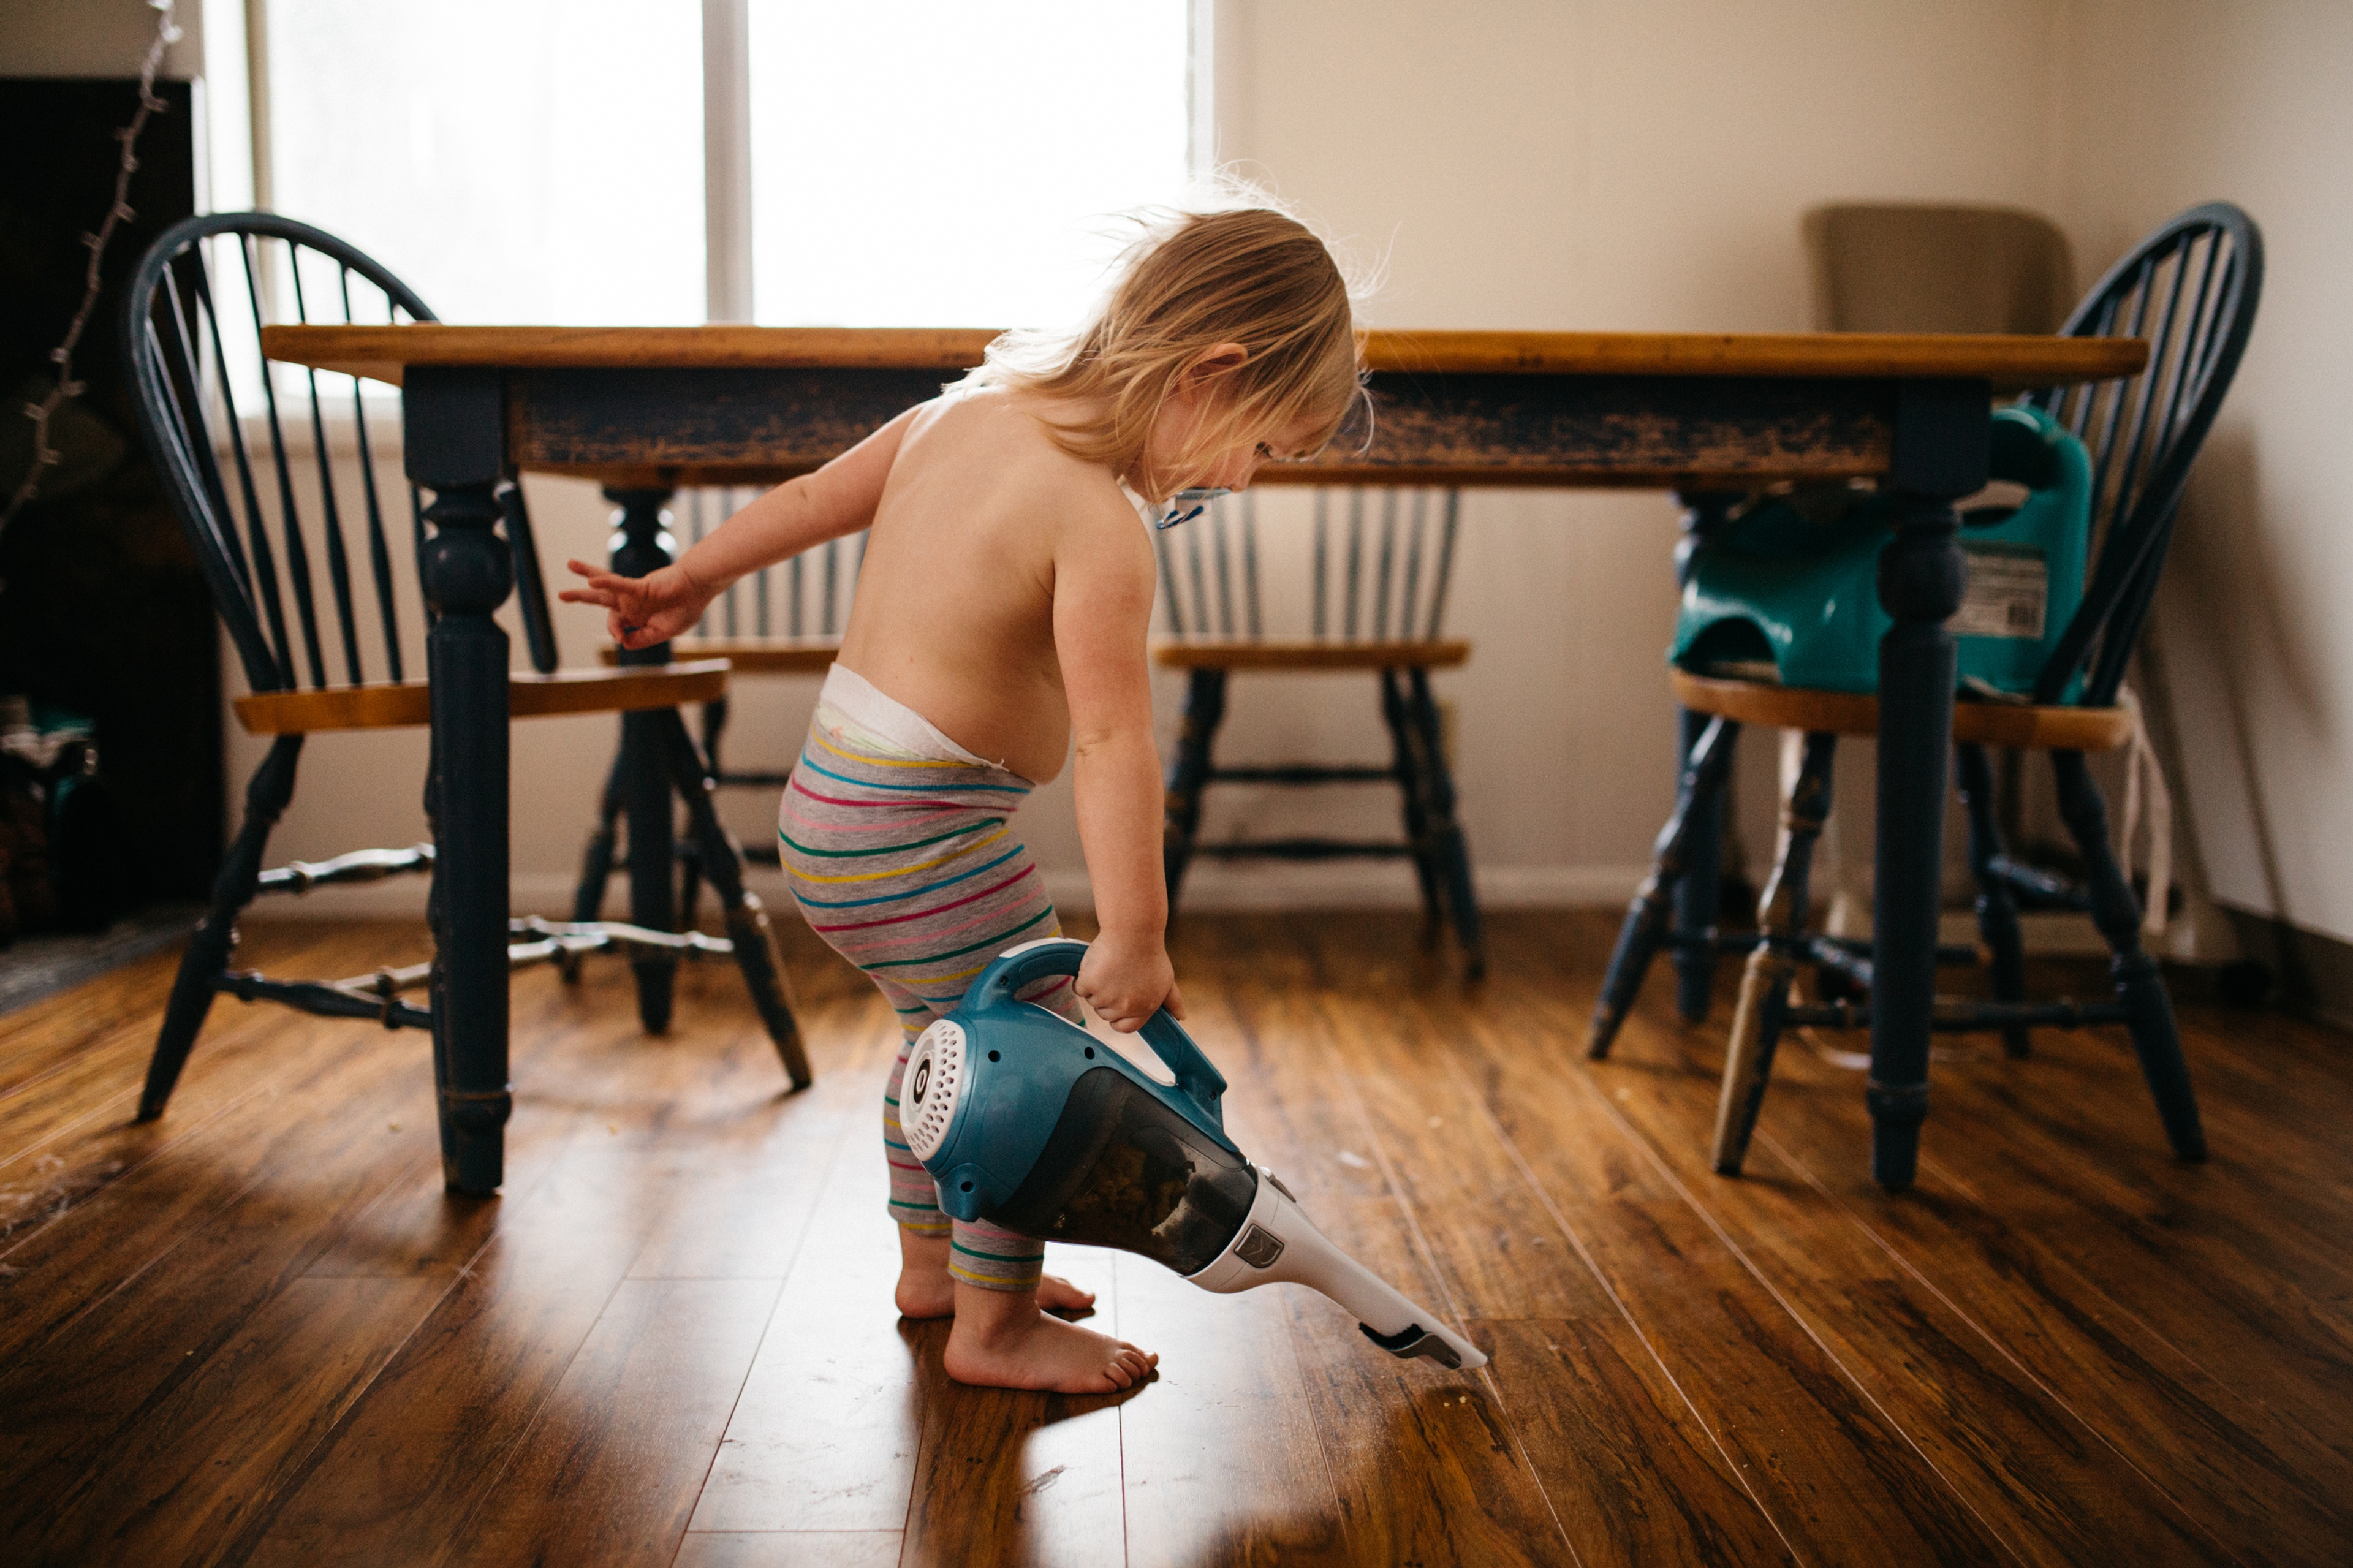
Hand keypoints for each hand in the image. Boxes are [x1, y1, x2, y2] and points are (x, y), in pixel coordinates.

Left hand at [558, 560, 716, 650]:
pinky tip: (592, 581)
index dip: (614, 631)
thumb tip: (622, 643)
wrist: (699, 590)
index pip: (615, 624)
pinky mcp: (640, 586)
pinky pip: (620, 584)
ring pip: (605, 585)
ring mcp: (633, 594)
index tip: (621, 637)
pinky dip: (606, 583)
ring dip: (587, 576)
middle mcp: (631, 603)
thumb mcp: (664, 631)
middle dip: (581, 597)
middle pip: (600, 600)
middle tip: (562, 595)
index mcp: (636, 616)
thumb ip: (644, 638)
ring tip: (569, 563)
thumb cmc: (685, 609)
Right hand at [1074, 931, 1185, 1034]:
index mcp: (1144, 1008)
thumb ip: (1173, 1001)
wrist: (1133, 932)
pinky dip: (1083, 978)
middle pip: (1105, 1014)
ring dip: (1095, 987)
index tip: (1117, 1004)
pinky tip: (1096, 965)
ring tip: (1108, 967)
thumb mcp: (1167, 980)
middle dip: (1107, 999)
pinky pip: (1079, 989)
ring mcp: (1106, 997)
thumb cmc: (1150, 953)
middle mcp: (1125, 1007)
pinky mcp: (1090, 984)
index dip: (1119, 1018)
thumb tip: (1181, 1016)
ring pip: (1092, 1001)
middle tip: (1115, 977)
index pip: (1125, 1027)